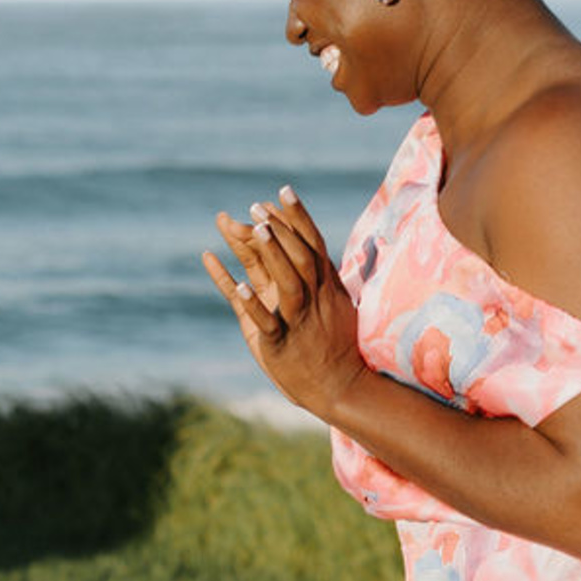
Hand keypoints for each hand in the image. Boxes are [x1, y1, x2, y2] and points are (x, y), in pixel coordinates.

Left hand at [202, 186, 363, 420]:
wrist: (342, 389)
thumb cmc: (334, 345)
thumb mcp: (332, 305)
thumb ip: (320, 277)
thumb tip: (325, 250)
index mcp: (324, 287)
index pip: (312, 244)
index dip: (297, 217)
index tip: (282, 191)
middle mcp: (314, 299)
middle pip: (299, 256)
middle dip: (281, 230)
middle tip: (258, 205)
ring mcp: (299, 321)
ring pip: (288, 283)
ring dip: (272, 255)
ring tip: (256, 230)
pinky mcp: (282, 345)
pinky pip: (268, 322)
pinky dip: (253, 304)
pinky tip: (239, 285)